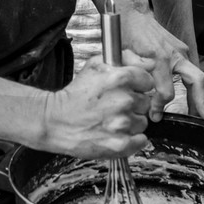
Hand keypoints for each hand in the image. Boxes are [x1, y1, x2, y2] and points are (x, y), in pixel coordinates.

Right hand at [39, 62, 157, 159]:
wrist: (55, 120)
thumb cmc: (75, 95)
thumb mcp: (95, 65)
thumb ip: (123, 58)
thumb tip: (147, 61)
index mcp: (120, 78)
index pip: (148, 81)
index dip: (138, 86)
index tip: (130, 90)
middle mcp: (124, 100)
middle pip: (146, 102)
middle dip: (134, 104)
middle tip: (116, 106)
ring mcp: (123, 124)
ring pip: (142, 122)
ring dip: (131, 122)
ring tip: (112, 120)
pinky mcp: (120, 144)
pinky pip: (141, 141)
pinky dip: (133, 139)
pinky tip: (118, 133)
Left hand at [117, 6, 203, 121]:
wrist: (133, 14)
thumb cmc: (126, 35)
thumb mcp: (123, 59)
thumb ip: (136, 79)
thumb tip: (144, 100)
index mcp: (158, 58)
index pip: (166, 91)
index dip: (160, 106)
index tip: (154, 115)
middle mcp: (175, 54)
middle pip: (196, 81)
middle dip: (203, 103)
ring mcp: (182, 51)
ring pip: (199, 76)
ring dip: (202, 97)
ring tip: (203, 114)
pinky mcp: (183, 50)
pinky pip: (193, 70)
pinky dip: (195, 86)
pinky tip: (194, 99)